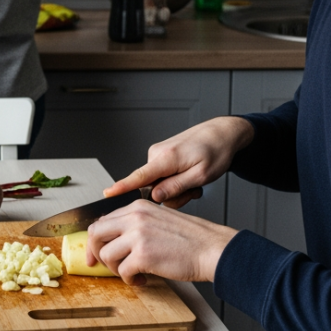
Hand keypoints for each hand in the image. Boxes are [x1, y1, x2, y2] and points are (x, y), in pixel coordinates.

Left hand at [85, 200, 237, 284]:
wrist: (212, 249)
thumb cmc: (192, 239)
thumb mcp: (160, 219)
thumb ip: (136, 225)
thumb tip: (114, 240)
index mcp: (138, 207)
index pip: (102, 220)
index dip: (95, 240)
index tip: (95, 253)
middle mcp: (135, 217)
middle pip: (95, 234)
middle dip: (95, 253)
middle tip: (103, 266)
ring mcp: (138, 236)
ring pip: (107, 255)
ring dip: (116, 269)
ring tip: (132, 274)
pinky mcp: (143, 256)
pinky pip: (123, 272)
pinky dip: (130, 280)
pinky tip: (142, 280)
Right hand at [103, 116, 254, 207]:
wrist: (222, 133)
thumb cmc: (216, 151)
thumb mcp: (200, 175)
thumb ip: (176, 187)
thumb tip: (154, 197)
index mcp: (166, 158)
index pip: (139, 176)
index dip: (122, 186)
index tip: (107, 193)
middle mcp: (157, 154)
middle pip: (153, 187)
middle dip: (173, 194)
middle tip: (193, 190)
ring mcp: (159, 155)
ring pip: (160, 184)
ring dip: (178, 188)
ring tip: (194, 181)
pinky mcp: (163, 156)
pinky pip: (164, 177)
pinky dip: (177, 181)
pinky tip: (190, 176)